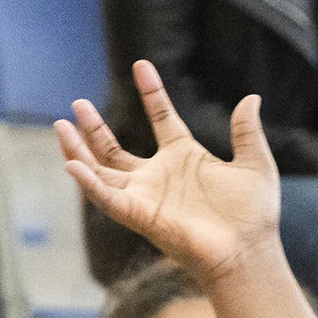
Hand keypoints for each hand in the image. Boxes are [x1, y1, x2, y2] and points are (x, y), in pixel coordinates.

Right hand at [59, 66, 280, 280]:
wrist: (250, 252)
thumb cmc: (254, 217)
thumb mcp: (255, 165)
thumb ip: (246, 132)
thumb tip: (252, 99)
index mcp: (185, 158)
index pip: (162, 118)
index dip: (152, 93)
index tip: (142, 65)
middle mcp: (160, 177)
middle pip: (115, 150)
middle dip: (95, 128)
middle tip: (78, 103)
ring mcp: (147, 196)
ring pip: (102, 171)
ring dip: (80, 150)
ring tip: (62, 124)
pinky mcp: (141, 216)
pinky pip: (107, 198)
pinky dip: (89, 183)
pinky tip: (72, 164)